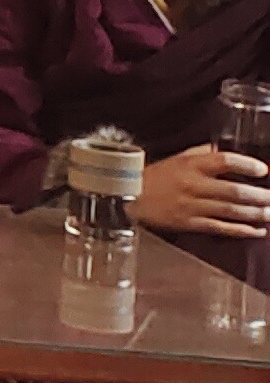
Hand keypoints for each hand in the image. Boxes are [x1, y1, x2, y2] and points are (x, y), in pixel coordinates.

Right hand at [136, 144, 269, 236]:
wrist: (127, 197)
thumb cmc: (152, 176)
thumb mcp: (176, 158)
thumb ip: (201, 153)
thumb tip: (223, 151)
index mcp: (191, 165)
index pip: (224, 161)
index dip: (246, 165)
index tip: (263, 170)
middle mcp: (193, 185)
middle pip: (233, 191)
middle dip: (259, 196)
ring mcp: (191, 206)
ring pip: (230, 211)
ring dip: (255, 214)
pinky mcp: (188, 223)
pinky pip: (220, 227)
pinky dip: (241, 230)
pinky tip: (256, 230)